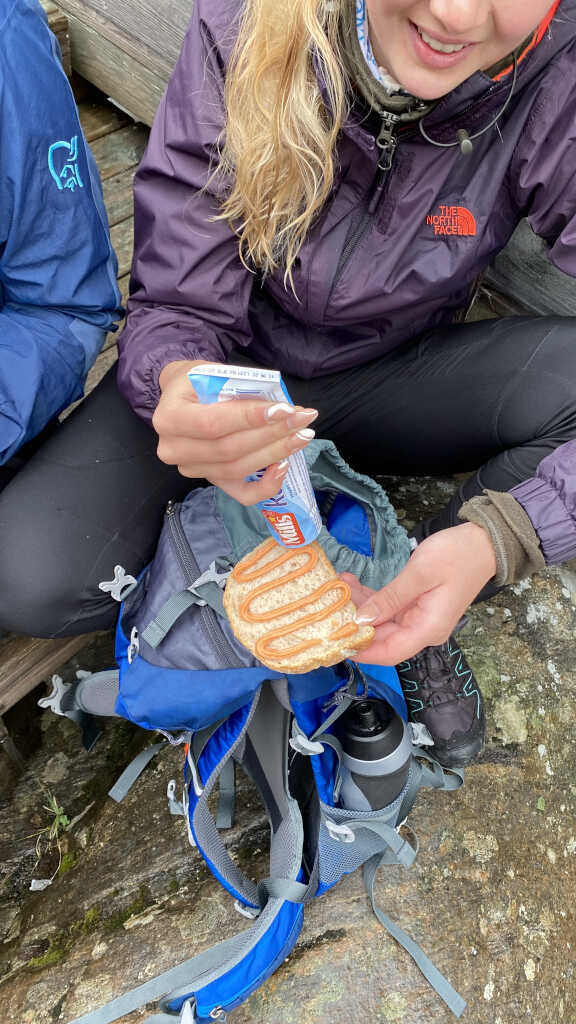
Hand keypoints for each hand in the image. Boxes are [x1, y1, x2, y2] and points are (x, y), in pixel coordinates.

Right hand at [153, 360, 317, 503]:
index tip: (284, 409)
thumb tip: (283, 409)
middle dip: (271, 434)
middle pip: (228, 449)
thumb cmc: (199, 381)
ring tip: (302, 435)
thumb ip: (242, 389)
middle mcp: (174, 449)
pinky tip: (284, 466)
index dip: (250, 419)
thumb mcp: (213, 373)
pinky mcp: (210, 480)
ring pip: (238, 469)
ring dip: (275, 453)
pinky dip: (266, 485)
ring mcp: (191, 469)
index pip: (212, 424)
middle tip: (302, 420)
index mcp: (168, 417)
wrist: (182, 396)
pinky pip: (241, 493)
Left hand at [343, 523, 496, 664]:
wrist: (484, 542)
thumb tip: (362, 621)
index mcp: (427, 629)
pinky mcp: (415, 605)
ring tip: (338, 586)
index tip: (333, 642)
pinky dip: (370, 598)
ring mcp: (419, 617)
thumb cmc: (458, 556)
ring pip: (381, 621)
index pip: (389, 652)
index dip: (361, 651)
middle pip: (381, 638)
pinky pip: (388, 608)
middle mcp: (422, 629)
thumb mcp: (420, 574)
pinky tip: (352, 583)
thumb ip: (390, 598)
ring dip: (359, 607)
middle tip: (327, 607)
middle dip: (354, 624)